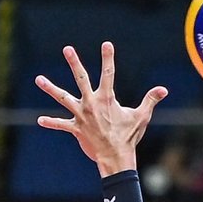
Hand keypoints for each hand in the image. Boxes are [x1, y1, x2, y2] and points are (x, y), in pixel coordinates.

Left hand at [35, 42, 166, 175]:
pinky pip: (61, 124)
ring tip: (38, 79)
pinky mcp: (75, 128)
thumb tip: (164, 89)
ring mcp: (81, 115)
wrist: (115, 157)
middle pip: (81, 78)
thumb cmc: (128, 137)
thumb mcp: (141, 117)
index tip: (106, 44)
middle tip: (67, 49)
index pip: (108, 73)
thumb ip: (150, 100)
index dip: (108, 58)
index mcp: (107, 99)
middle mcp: (91, 104)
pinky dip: (51, 122)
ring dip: (50, 88)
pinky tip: (40, 120)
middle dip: (75, 62)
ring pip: (63, 98)